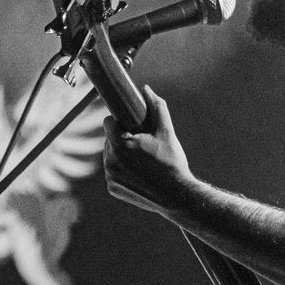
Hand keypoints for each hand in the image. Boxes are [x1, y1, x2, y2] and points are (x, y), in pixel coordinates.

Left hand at [102, 86, 194, 216]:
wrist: (176, 195)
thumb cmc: (172, 162)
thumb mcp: (166, 131)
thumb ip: (156, 107)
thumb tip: (146, 90)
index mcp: (119, 145)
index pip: (108, 123)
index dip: (120, 121)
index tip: (131, 124)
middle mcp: (110, 162)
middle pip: (109, 140)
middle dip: (122, 138)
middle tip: (140, 142)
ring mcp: (110, 177)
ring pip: (110, 156)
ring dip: (120, 154)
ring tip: (141, 157)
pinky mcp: (113, 189)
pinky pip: (113, 173)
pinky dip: (122, 170)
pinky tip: (138, 171)